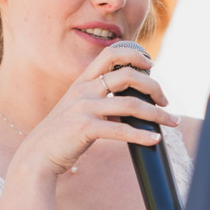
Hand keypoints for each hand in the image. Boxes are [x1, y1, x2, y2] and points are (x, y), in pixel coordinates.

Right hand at [14, 44, 178, 176]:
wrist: (37, 156)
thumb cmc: (63, 134)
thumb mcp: (80, 108)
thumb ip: (102, 100)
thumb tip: (135, 103)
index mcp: (82, 81)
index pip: (110, 53)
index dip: (134, 54)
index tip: (151, 64)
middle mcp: (83, 89)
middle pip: (127, 75)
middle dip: (153, 86)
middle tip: (165, 101)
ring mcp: (83, 108)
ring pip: (130, 104)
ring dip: (157, 114)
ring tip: (171, 121)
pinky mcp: (84, 128)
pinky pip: (121, 130)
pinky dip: (142, 135)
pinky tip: (155, 139)